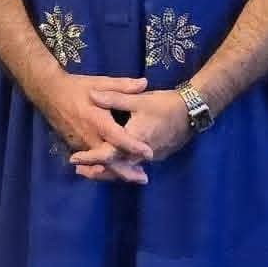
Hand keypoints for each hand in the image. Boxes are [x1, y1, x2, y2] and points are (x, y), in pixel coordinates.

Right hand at [43, 72, 152, 183]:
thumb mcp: (100, 83)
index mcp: (96, 120)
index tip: (149, 153)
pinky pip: (91, 160)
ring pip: (100, 163)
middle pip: (108, 159)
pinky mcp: (75, 146)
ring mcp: (80, 143)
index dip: (133, 146)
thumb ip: (122, 86)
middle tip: (144, 179)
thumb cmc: (76, 87)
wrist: (48, 93)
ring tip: (135, 177)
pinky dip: (104, 166)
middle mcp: (88, 136)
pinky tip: (116, 170)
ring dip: (116, 172)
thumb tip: (145, 83)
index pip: (117, 138)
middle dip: (125, 171)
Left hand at [71, 88, 191, 181]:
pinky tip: (115, 164)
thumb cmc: (165, 105)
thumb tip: (92, 95)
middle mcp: (140, 155)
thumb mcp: (138, 99)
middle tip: (79, 170)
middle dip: (96, 171)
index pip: (107, 154)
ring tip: (91, 171)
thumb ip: (114, 98)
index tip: (75, 160)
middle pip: (114, 169)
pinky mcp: (156, 157)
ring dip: (108, 171)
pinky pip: (135, 167)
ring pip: (125, 170)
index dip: (90, 158)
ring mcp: (150, 159)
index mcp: (133, 140)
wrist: (193, 112)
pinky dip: (122, 167)